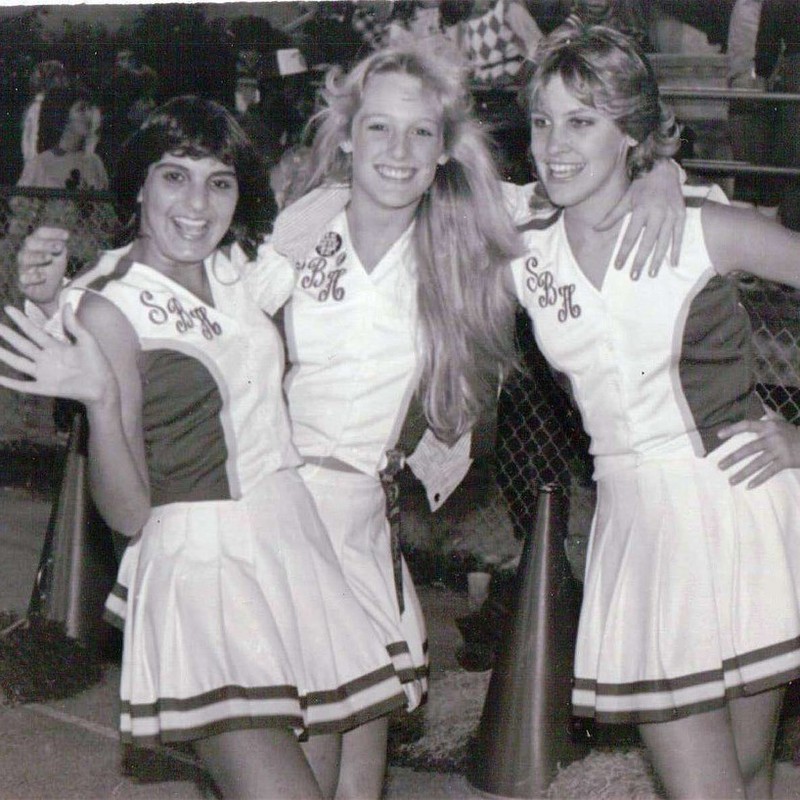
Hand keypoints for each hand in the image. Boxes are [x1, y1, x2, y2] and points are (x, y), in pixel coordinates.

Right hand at [0, 305, 117, 407]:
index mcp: (55, 346)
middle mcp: (45, 358)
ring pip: (18, 362)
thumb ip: (74, 325)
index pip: (33, 331)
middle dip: (8, 334)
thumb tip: (67, 304)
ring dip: (4, 355)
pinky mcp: (44, 387)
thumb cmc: (97, 363)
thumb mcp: (87, 341)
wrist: (103, 385)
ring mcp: (43, 373)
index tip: (8, 308)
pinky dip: (10, 382)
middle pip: (22, 344)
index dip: (21, 320)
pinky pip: (23, 385)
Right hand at [18, 226, 69, 312]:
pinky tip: (43, 276)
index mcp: (36, 244)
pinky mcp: (23, 282)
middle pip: (30, 243)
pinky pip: (24, 278)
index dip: (52, 233)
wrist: (50, 291)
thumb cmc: (52, 269)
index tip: (67, 236)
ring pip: (25, 258)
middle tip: (59, 247)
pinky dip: (33, 277)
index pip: (40, 233)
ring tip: (50, 258)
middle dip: (45, 244)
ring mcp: (23, 267)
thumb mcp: (59, 257)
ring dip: (38, 257)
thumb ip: (60, 248)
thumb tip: (62, 239)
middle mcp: (27, 253)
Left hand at [597, 160, 685, 278]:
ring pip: (663, 241)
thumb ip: (612, 216)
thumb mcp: (625, 199)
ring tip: (651, 274)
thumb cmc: (641, 186)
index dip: (624, 252)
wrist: (663, 170)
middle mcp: (657, 213)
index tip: (618, 266)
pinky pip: (679, 235)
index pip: (630, 236)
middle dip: (640, 261)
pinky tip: (673, 263)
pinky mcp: (681, 215)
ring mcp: (671, 215)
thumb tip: (595, 229)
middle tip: (634, 276)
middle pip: (647, 242)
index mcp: (641, 209)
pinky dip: (677, 250)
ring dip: (657, 259)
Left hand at [717, 417, 799, 488]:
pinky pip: (769, 472)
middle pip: (749, 448)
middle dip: (733, 458)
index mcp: (769, 426)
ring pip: (757, 463)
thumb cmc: (794, 433)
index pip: (747, 425)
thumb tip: (762, 404)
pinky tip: (748, 486)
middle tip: (720, 466)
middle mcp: (772, 437)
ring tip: (730, 481)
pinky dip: (759, 480)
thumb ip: (771, 414)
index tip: (718, 436)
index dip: (733, 429)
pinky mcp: (786, 462)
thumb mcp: (782, 422)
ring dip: (743, 473)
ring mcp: (779, 450)